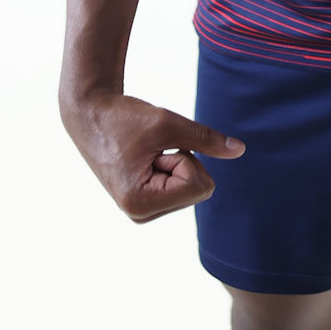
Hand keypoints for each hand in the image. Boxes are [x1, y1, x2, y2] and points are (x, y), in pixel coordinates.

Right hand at [61, 89, 244, 222]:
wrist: (90, 114)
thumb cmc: (124, 117)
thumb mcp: (167, 123)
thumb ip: (205, 139)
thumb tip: (239, 150)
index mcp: (141, 204)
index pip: (199, 185)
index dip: (185, 157)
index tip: (156, 147)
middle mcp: (140, 215)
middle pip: (198, 190)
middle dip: (182, 161)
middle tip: (150, 149)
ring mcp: (141, 212)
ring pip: (191, 189)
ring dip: (175, 163)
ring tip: (145, 153)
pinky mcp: (143, 204)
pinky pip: (180, 187)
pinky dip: (170, 167)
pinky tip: (144, 160)